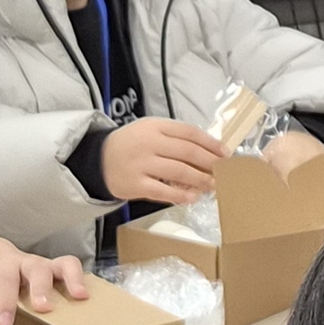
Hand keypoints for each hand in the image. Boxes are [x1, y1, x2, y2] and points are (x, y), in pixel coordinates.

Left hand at [0, 234, 89, 324]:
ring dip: (71, 278)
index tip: (4, 324)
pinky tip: (88, 298)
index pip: (1, 281)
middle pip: (35, 268)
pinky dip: (81, 279)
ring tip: (79, 298)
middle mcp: (21, 261)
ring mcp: (40, 264)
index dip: (4, 301)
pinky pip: (72, 267)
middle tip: (43, 309)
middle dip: (40, 288)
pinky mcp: (54, 270)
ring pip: (61, 263)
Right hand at [100, 118, 226, 204]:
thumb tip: (208, 151)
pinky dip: (180, 195)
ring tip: (213, 185)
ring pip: (178, 171)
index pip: (189, 132)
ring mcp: (141, 164)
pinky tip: (192, 197)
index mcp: (155, 126)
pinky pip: (162, 191)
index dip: (210, 143)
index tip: (225, 153)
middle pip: (188, 152)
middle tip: (224, 172)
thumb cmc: (132, 145)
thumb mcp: (150, 131)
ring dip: (200, 180)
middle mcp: (149, 143)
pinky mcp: (135, 185)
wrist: (97, 160)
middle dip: (210, 163)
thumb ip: (174, 137)